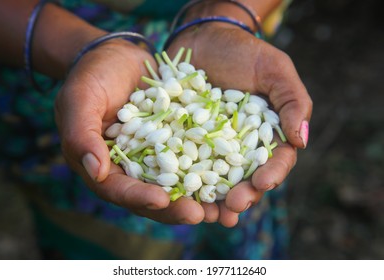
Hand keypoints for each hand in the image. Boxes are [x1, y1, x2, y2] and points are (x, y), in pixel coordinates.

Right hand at [55, 40, 206, 223]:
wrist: (118, 56)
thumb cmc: (93, 76)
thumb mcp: (80, 99)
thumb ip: (83, 135)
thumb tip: (96, 172)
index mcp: (105, 165)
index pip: (120, 189)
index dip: (140, 197)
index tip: (162, 201)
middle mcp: (133, 166)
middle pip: (153, 194)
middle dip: (176, 207)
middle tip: (201, 215)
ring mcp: (158, 155)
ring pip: (178, 182)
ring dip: (199, 197)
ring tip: (222, 208)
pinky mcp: (177, 140)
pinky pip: (195, 157)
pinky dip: (211, 168)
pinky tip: (232, 177)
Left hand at [167, 23, 312, 226]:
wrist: (204, 40)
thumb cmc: (244, 51)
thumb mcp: (274, 69)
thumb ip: (293, 101)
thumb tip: (303, 141)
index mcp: (267, 134)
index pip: (275, 160)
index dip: (271, 174)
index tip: (262, 183)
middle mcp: (240, 145)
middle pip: (245, 177)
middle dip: (242, 195)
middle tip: (234, 208)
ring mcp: (212, 145)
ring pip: (216, 178)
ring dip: (214, 199)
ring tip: (210, 215)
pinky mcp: (186, 140)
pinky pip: (186, 162)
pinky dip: (185, 180)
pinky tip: (181, 194)